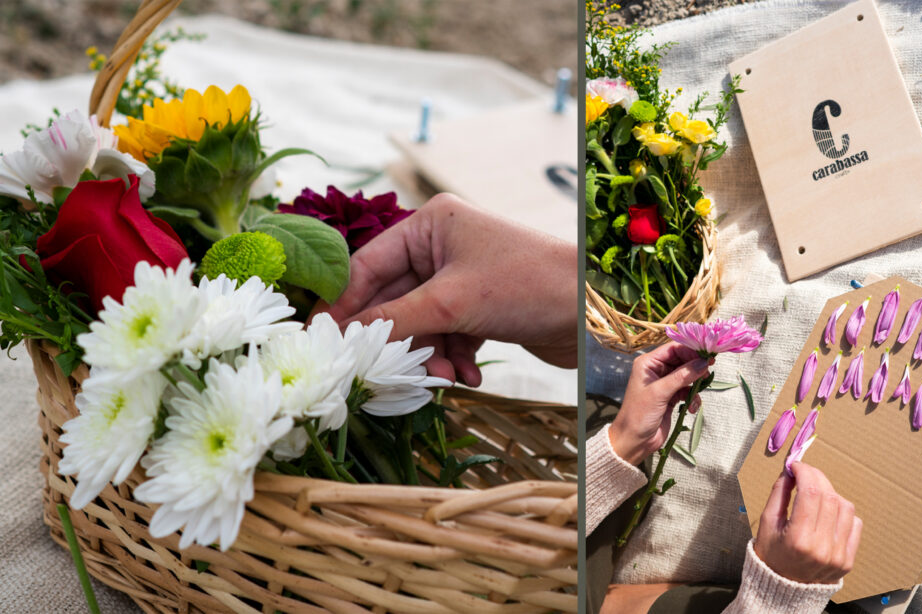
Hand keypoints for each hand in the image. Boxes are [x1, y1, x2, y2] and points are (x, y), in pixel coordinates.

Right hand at [320, 194, 579, 382]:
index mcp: (432, 223)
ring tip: (446, 376)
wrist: (593, 312)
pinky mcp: (483, 306)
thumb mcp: (451, 303)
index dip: (343, 304)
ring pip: (422, 323)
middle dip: (396, 338)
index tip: (321, 339)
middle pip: (394, 298)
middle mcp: (445, 245)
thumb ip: (393, 320)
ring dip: (430, 354)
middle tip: (378, 371)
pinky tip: (470, 376)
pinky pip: (449, 334)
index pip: (368, 264)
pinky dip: (455, 357)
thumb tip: (343, 338)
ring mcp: (464, 276)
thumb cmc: (528, 285)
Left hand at [608, 342, 710, 465]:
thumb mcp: (660, 392)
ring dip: (695, 384)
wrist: (634, 441)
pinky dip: (693, 397)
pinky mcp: (671, 397)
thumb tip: (703, 362)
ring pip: (687, 375)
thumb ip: (682, 376)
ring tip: (698, 393)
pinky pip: (688, 390)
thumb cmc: (639, 414)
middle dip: (695, 367)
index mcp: (648, 363)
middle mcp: (656, 370)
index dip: (691, 350)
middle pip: (683, 360)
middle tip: (708, 372)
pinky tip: (692, 408)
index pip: (673, 349)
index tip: (707, 356)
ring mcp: (665, 384)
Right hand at [753, 462, 862, 584]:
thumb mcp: (767, 525)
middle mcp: (821, 548)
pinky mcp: (848, 560)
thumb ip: (778, 494)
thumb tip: (791, 471)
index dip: (805, 472)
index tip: (797, 467)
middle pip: (829, 496)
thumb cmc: (772, 556)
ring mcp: (838, 555)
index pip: (810, 492)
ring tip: (816, 498)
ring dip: (831, 495)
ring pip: (845, 507)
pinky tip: (828, 516)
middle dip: (817, 478)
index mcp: (798, 539)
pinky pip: (855, 523)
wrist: (783, 590)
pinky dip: (843, 513)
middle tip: (806, 475)